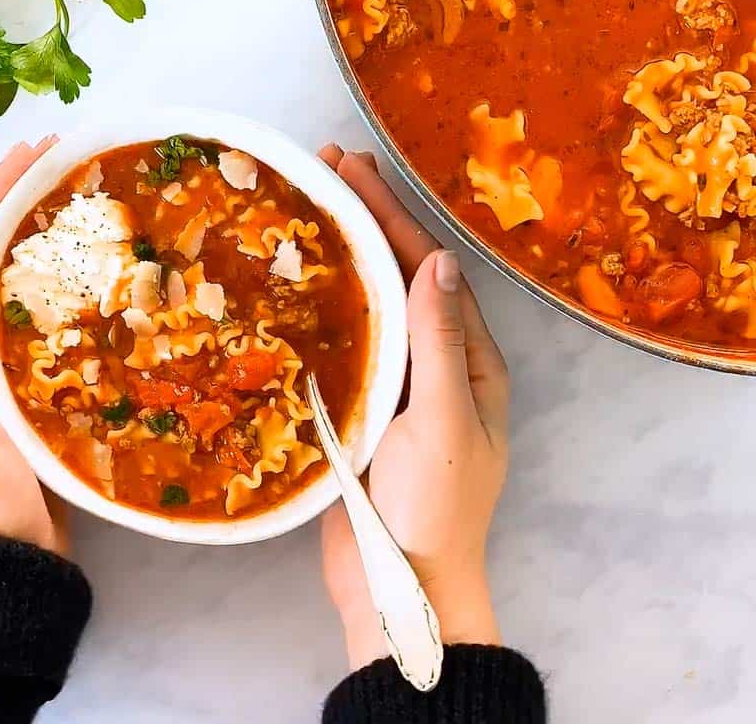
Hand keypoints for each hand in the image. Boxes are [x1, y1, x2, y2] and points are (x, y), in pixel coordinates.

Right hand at [317, 146, 510, 668]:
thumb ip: (439, 345)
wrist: (403, 590)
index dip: (392, 214)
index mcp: (469, 363)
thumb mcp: (442, 423)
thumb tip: (437, 262)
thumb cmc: (433, 512)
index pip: (428, 270)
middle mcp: (434, 366)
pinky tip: (287, 290)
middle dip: (364, 221)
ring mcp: (395, 390)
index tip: (354, 167)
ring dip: (338, 258)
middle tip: (323, 167)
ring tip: (302, 211)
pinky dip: (317, 312)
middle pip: (397, 279)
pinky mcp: (358, 414)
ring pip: (366, 309)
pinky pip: (341, 349)